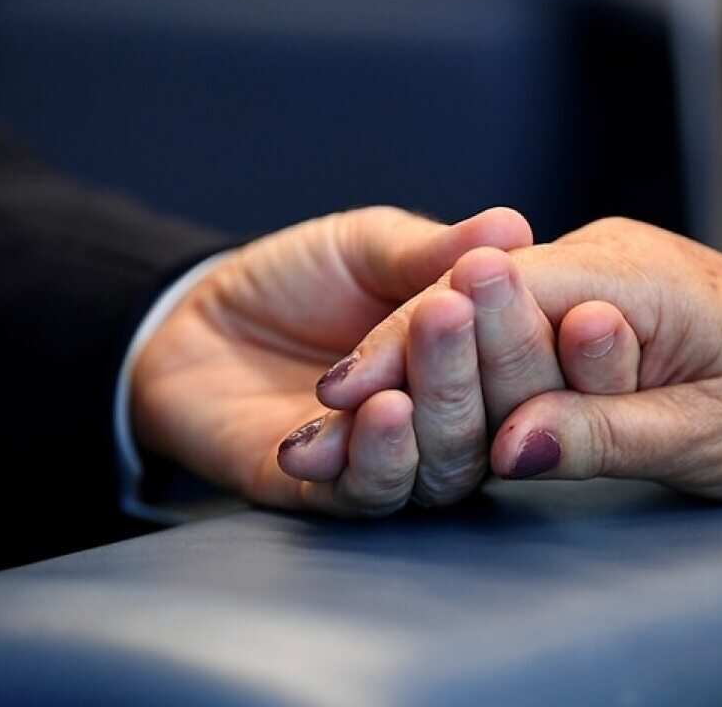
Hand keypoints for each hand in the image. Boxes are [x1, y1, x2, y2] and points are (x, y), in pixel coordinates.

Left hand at [282, 248, 643, 507]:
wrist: (199, 318)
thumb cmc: (298, 279)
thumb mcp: (368, 247)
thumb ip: (434, 251)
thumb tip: (512, 225)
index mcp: (472, 366)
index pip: (523, 362)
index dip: (521, 323)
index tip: (509, 273)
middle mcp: (447, 426)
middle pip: (496, 419)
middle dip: (479, 360)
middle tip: (460, 306)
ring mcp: (394, 465)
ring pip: (444, 463)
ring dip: (436, 408)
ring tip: (419, 354)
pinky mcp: (329, 496)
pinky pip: (371, 492)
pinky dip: (378, 456)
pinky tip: (376, 411)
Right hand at [322, 218, 721, 499]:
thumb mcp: (714, 431)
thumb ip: (610, 432)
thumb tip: (512, 448)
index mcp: (625, 275)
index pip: (491, 302)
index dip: (410, 350)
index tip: (343, 399)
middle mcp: (601, 264)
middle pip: (474, 309)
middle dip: (391, 361)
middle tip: (316, 417)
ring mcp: (599, 285)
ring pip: (490, 324)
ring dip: (418, 371)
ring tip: (344, 419)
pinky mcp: (601, 315)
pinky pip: (519, 337)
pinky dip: (467, 374)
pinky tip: (421, 404)